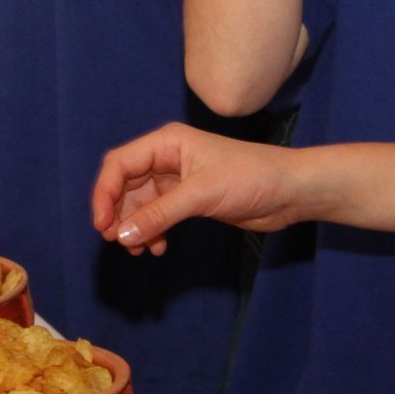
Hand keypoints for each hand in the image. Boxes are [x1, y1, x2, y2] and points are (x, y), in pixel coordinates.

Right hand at [92, 123, 306, 255]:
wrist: (291, 191)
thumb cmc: (251, 178)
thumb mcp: (201, 195)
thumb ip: (159, 214)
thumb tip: (121, 236)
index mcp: (167, 143)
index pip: (120, 164)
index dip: (104, 193)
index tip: (103, 225)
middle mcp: (168, 157)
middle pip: (125, 184)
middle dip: (118, 213)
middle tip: (117, 242)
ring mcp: (178, 179)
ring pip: (140, 203)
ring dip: (135, 226)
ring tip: (138, 250)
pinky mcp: (190, 199)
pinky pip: (158, 214)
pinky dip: (153, 230)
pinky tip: (158, 247)